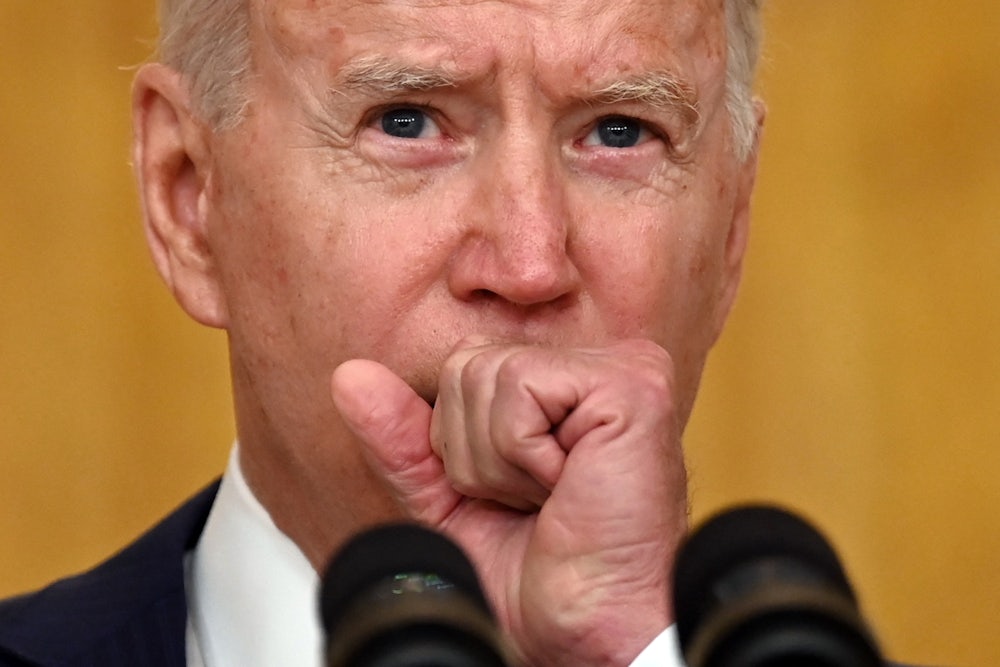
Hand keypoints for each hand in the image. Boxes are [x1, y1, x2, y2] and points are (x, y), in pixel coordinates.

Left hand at [330, 338, 687, 666]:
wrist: (591, 632)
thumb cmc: (543, 578)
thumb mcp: (449, 502)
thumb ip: (403, 438)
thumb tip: (349, 376)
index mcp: (566, 383)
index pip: (460, 368)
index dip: (458, 446)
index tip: (512, 498)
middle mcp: (597, 364)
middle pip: (466, 366)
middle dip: (474, 452)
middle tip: (535, 501)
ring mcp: (621, 367)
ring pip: (486, 376)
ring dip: (499, 462)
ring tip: (553, 496)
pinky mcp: (631, 383)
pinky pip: (519, 389)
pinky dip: (522, 456)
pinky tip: (568, 484)